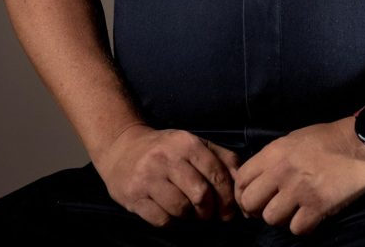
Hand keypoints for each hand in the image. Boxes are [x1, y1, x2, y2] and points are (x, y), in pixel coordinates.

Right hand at [94, 123, 241, 226]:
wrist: (122, 148)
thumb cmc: (166, 149)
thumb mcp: (194, 144)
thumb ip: (221, 158)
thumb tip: (241, 182)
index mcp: (186, 143)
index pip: (216, 173)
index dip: (227, 196)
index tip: (230, 210)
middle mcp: (167, 158)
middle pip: (200, 194)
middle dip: (210, 210)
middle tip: (210, 215)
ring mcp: (148, 178)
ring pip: (181, 209)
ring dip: (190, 218)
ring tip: (190, 213)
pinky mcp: (134, 197)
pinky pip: (162, 220)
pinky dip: (172, 222)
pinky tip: (172, 214)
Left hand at [235, 118, 364, 235]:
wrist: (360, 142)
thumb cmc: (327, 139)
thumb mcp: (293, 139)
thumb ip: (272, 159)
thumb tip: (257, 181)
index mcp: (274, 152)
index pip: (242, 179)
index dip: (243, 194)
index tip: (252, 201)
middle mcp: (282, 171)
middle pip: (250, 203)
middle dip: (258, 209)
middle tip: (272, 208)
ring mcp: (300, 190)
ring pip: (272, 219)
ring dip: (282, 219)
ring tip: (294, 210)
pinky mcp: (318, 206)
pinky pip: (297, 229)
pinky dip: (303, 226)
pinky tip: (311, 216)